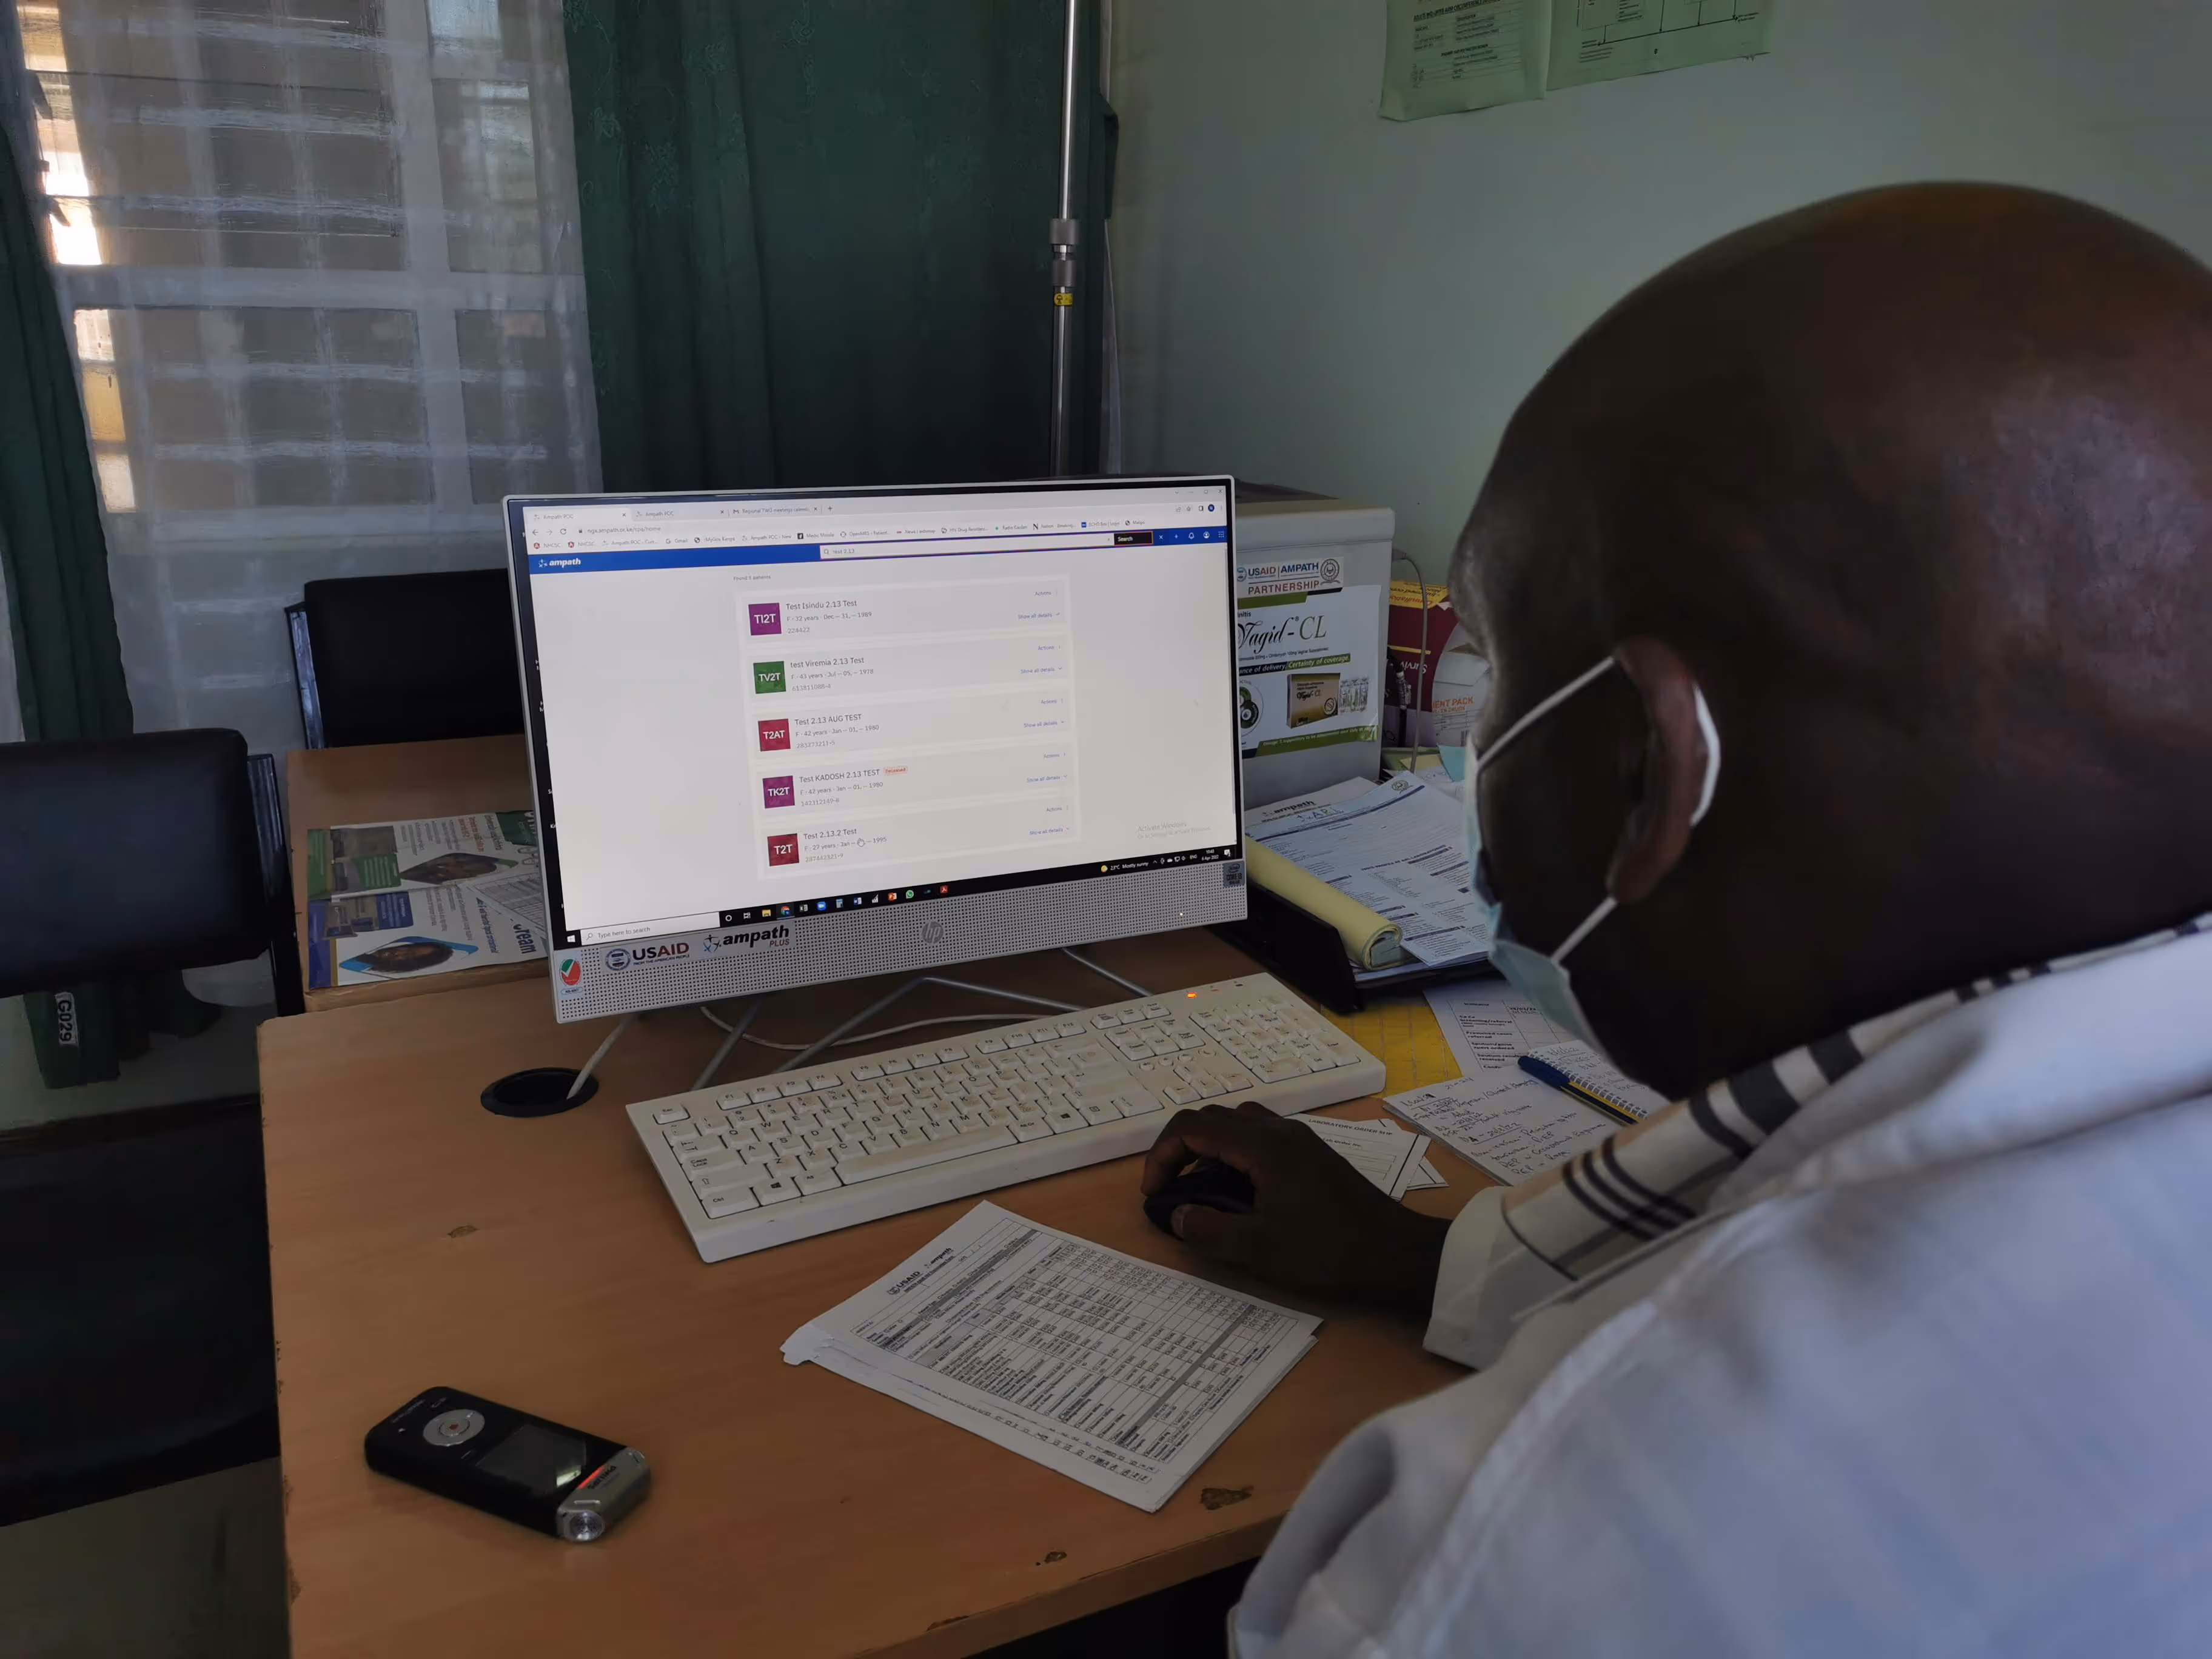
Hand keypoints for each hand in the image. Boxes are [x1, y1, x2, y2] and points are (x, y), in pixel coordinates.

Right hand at [1139, 1103, 1449, 1315]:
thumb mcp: (1258, 1250)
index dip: (1162, 1154)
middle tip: (1170, 1191)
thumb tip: (1177, 1214)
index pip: (1194, 1126)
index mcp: (1263, 1145)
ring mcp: (1300, 1140)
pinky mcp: (1313, 1156)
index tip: (1154, 1193)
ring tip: (1199, 1191)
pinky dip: (1235, 1155)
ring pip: (1239, 1125)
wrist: (1397, 1255)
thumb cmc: (1328, 1252)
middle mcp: (1280, 1131)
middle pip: (1214, 1118)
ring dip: (1210, 1150)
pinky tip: (1238, 1193)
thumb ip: (1208, 1229)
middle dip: (1181, 1149)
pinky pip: (1261, 1138)